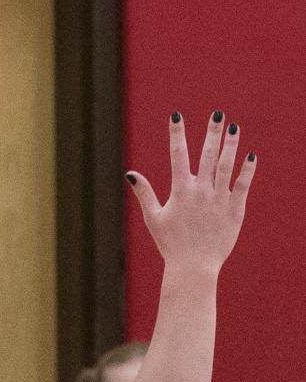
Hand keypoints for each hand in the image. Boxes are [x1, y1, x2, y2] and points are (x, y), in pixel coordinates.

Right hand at [125, 110, 254, 276]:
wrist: (194, 267)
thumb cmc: (170, 244)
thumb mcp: (153, 218)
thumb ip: (144, 193)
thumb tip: (130, 174)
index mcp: (181, 192)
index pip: (177, 155)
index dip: (176, 134)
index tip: (176, 115)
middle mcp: (201, 192)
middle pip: (208, 155)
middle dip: (212, 132)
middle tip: (217, 114)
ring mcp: (220, 199)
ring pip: (227, 166)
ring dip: (231, 145)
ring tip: (234, 127)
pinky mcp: (235, 210)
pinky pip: (243, 185)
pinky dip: (248, 169)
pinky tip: (251, 155)